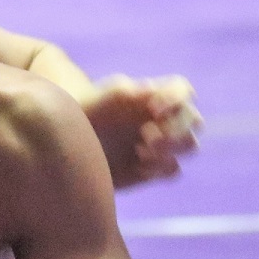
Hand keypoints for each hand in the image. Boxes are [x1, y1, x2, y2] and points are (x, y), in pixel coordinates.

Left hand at [80, 75, 201, 188]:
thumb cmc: (83, 113)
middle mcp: (162, 119)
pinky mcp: (154, 168)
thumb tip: (149, 89)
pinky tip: (136, 167)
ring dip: (170, 149)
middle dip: (176, 129)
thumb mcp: (97, 100)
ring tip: (141, 151)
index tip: (154, 110)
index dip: (176, 99)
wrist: (65, 144)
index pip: (182, 91)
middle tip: (146, 136)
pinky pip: (173, 169)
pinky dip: (160, 168)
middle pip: (193, 120)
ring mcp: (161, 144)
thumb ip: (123, 92)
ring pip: (190, 145)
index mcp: (151, 97)